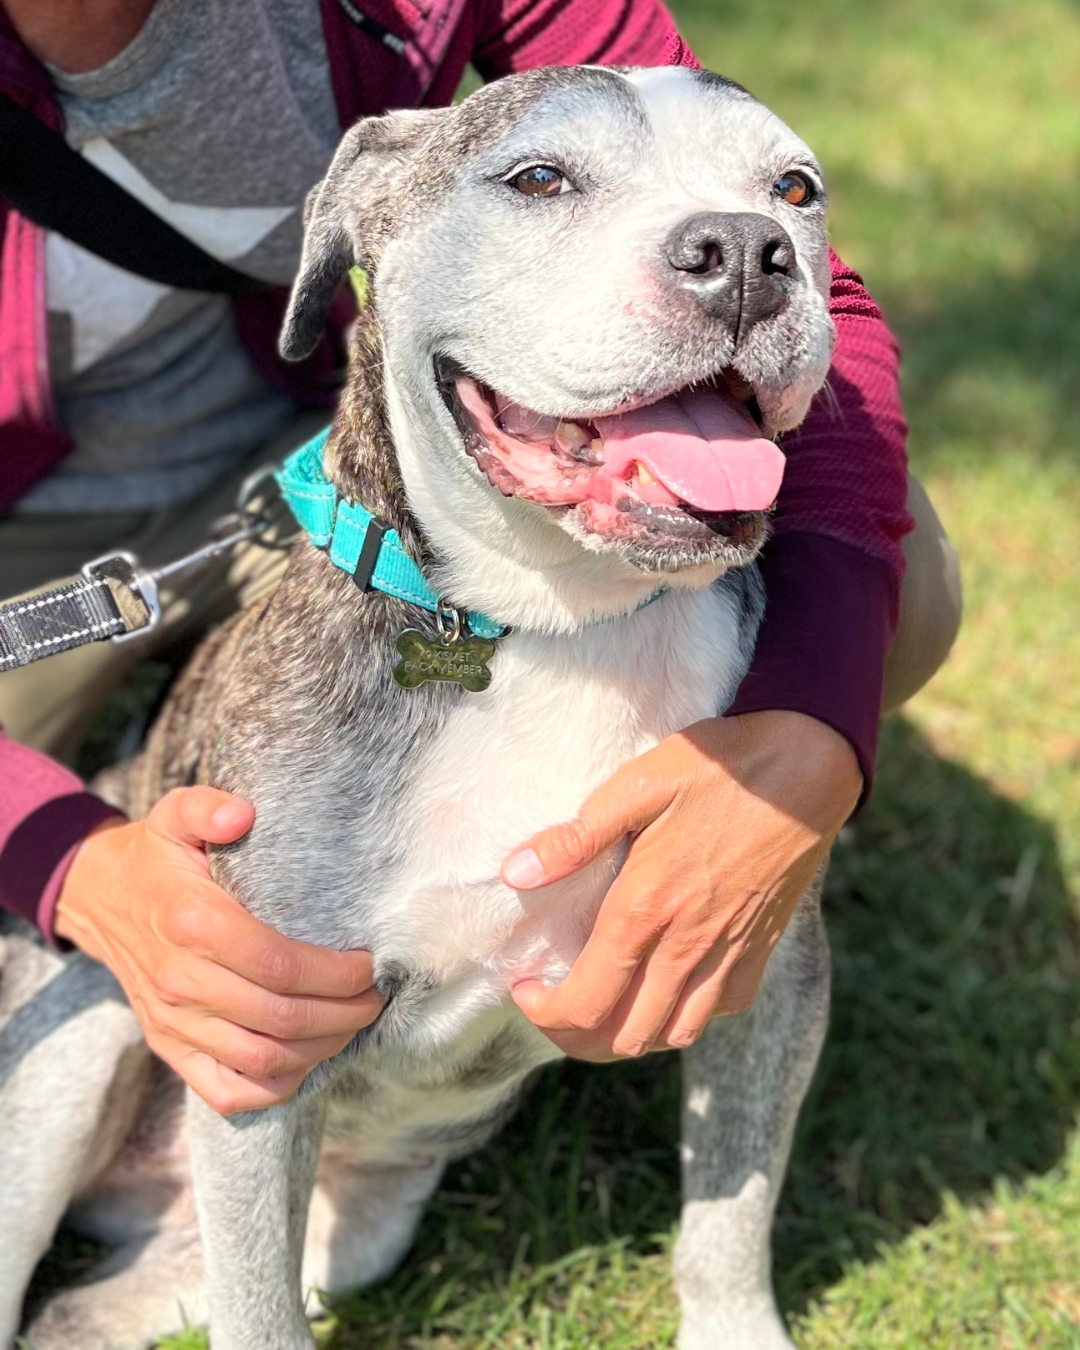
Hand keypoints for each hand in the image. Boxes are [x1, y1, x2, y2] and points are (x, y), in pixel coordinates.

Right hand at [56, 787, 383, 1113]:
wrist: (100, 900)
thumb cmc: (156, 858)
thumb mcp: (174, 815)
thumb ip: (207, 807)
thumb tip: (242, 815)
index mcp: (193, 923)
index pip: (279, 965)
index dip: (335, 972)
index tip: (369, 963)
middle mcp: (181, 981)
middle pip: (280, 1018)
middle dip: (344, 1013)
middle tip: (376, 997)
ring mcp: (174, 1022)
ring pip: (262, 1059)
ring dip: (322, 1049)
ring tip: (354, 1022)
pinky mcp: (170, 1049)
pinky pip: (228, 1092)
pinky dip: (277, 1087)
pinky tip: (309, 1057)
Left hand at [504, 711, 860, 1061]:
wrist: (807, 768)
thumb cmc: (718, 768)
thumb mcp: (637, 786)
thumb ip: (575, 837)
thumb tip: (515, 872)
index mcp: (645, 909)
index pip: (585, 1002)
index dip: (544, 1012)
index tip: (526, 987)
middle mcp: (687, 947)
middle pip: (623, 1038)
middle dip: (576, 1034)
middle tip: (555, 1000)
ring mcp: (729, 955)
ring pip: (671, 1035)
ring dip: (629, 1033)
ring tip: (605, 1000)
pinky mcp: (760, 950)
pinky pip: (718, 1013)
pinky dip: (684, 1016)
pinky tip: (666, 985)